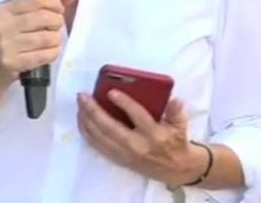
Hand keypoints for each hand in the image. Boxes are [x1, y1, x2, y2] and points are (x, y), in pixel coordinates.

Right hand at [0, 0, 73, 84]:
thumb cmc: (12, 36)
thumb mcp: (22, 16)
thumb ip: (45, 2)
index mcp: (5, 9)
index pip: (37, 0)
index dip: (54, 3)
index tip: (58, 9)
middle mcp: (4, 25)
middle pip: (45, 17)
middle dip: (57, 21)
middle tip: (55, 25)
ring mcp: (8, 45)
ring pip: (48, 37)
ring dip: (56, 38)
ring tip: (52, 39)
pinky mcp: (15, 62)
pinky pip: (46, 54)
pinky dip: (53, 52)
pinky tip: (49, 51)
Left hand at [77, 91, 200, 186]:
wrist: (175, 169)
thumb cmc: (176, 142)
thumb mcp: (180, 126)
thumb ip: (176, 112)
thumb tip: (175, 100)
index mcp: (154, 135)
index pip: (138, 117)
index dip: (124, 103)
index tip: (111, 91)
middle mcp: (137, 145)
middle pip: (110, 128)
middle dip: (94, 111)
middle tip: (83, 96)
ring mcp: (125, 154)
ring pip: (100, 138)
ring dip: (86, 121)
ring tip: (80, 105)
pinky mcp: (119, 159)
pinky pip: (98, 146)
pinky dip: (87, 133)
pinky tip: (82, 120)